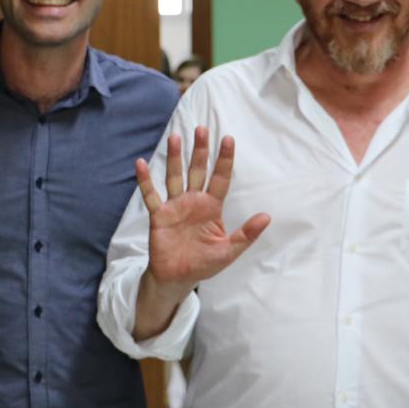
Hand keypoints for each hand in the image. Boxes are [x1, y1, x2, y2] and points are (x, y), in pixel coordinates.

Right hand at [137, 127, 270, 292]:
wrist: (178, 278)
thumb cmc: (204, 263)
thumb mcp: (229, 250)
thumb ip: (246, 234)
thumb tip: (267, 217)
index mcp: (212, 207)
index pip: (221, 178)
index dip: (224, 159)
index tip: (228, 138)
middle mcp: (193, 201)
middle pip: (197, 170)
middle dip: (199, 150)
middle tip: (201, 129)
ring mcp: (175, 206)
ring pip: (175, 176)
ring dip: (174, 158)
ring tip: (174, 137)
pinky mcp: (159, 216)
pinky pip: (151, 196)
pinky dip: (146, 181)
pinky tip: (141, 164)